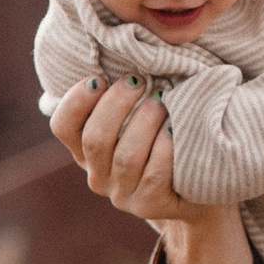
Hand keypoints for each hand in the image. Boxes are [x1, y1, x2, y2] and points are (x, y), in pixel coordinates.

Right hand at [49, 78, 250, 263]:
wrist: (200, 187)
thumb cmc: (167, 138)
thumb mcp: (140, 118)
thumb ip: (125, 97)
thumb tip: (124, 57)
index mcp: (87, 151)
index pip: (63, 127)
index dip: (75, 102)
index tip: (99, 78)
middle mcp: (98, 175)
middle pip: (95, 139)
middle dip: (117, 105)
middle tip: (140, 81)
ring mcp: (122, 195)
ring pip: (126, 158)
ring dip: (144, 124)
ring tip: (162, 103)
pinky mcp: (149, 206)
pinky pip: (154, 176)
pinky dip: (164, 149)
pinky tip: (174, 131)